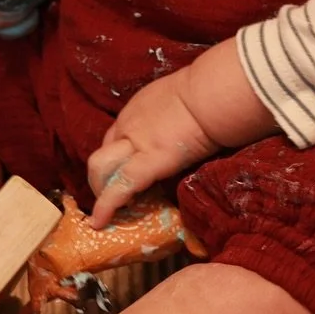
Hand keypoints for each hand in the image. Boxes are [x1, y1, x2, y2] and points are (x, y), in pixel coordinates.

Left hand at [85, 69, 219, 227]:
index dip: (115, 161)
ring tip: (107, 213)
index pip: (115, 139)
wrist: (214, 94)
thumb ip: (172, 114)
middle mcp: (129, 126)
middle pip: (101, 155)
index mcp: (138, 111)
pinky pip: (120, 186)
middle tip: (111, 198)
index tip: (121, 175)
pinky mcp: (149, 161)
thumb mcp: (180, 97)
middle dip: (100, 179)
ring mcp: (136, 144)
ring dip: (101, 192)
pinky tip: (101, 222)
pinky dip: (106, 205)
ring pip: (101, 169)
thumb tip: (186, 125)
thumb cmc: (210, 92)